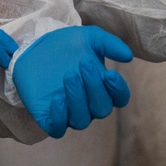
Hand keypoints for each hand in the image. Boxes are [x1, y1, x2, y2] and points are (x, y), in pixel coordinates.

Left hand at [13, 26, 132, 137]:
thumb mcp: (89, 37)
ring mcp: (69, 112)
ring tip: (69, 75)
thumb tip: (128, 56)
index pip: (119, 98)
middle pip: (101, 109)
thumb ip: (109, 44)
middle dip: (94, 88)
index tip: (110, 74)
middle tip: (84, 63)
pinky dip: (59, 117)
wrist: (36, 45)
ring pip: (81, 120)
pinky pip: (57, 128)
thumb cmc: (67, 44)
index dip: (118, 90)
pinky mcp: (48, 117)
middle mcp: (89, 104)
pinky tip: (57, 98)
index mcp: (103, 88)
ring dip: (78, 99)